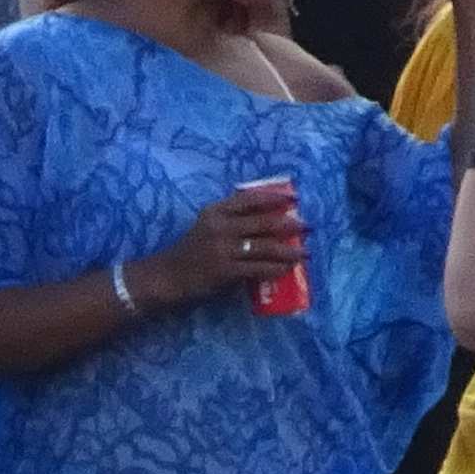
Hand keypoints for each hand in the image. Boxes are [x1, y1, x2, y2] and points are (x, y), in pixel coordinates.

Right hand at [147, 178, 304, 308]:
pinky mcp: (225, 271)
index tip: (293, 198)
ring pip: (265, 247)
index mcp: (215, 212)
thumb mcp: (205, 226)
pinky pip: (258, 268)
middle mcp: (220, 227)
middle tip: (306, 226)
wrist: (167, 276)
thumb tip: (267, 219)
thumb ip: (230, 220)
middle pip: (263, 222)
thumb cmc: (190, 251)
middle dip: (289, 224)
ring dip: (288, 249)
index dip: (273, 197)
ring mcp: (223, 249)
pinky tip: (286, 269)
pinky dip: (275, 268)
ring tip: (304, 251)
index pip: (249, 199)